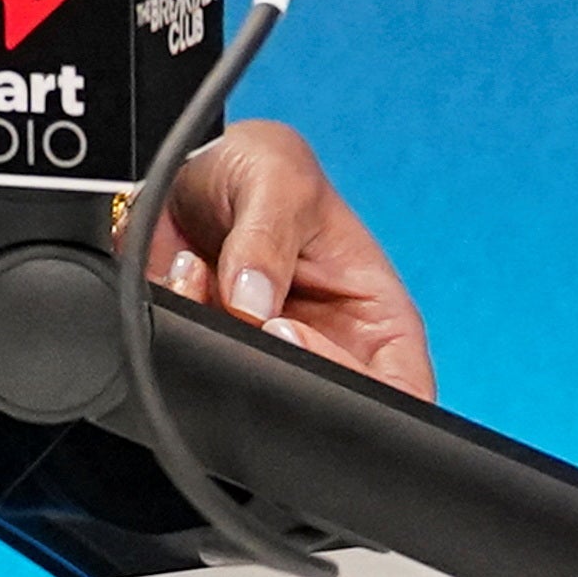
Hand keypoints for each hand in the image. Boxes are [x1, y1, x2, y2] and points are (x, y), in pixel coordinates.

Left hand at [141, 120, 433, 398]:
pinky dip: (178, 324)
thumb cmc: (262, 170)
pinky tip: (185, 273)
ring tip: (205, 272)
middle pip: (323, 408)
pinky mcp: (217, 353)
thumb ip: (269, 237)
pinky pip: (193, 366)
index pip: (398, 390)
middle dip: (272, 368)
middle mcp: (329, 348)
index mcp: (376, 319)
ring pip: (251, 392)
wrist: (190, 168)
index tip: (288, 332)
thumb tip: (252, 302)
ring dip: (215, 339)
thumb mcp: (279, 178)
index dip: (356, 388)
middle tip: (242, 312)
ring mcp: (270, 357)